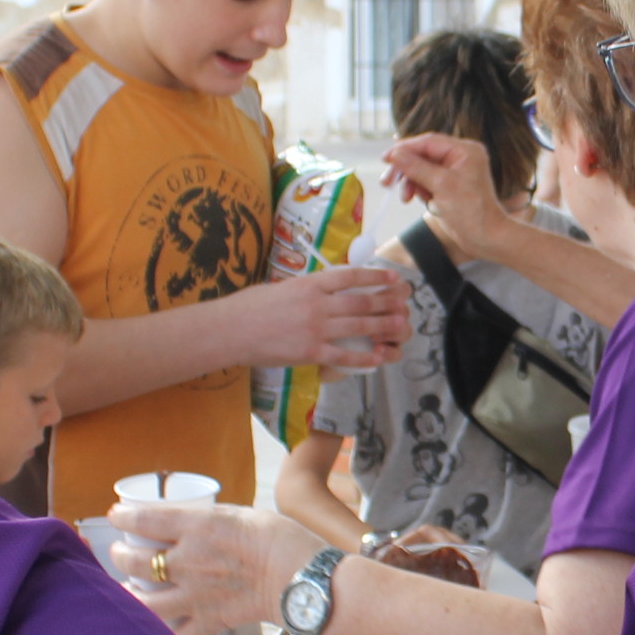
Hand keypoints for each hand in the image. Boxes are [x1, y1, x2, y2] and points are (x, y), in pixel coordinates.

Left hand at [108, 500, 316, 634]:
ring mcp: (196, 595)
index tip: (115, 515)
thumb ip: (208, 522)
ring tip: (127, 590)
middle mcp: (188, 561)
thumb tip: (192, 526)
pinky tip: (156, 626)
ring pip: (144, 601)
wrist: (302, 576)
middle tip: (120, 552)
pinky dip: (163, 632)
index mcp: (196, 527)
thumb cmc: (278, 538)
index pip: (143, 519)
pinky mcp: (209, 621)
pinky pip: (176, 634)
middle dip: (120, 555)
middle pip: (134, 561)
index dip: (122, 517)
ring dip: (129, 594)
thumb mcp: (239, 514)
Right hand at [243, 265, 410, 370]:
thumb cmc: (249, 306)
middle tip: (405, 303)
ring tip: (401, 326)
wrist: (229, 330)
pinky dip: (364, 357)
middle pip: (361, 302)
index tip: (392, 278)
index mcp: (309, 283)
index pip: (350, 277)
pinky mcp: (310, 352)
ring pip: (358, 327)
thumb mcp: (281, 287)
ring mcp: (315, 329)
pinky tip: (379, 357)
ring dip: (384, 326)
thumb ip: (307, 289)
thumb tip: (326, 288)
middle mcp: (317, 304)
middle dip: (387, 302)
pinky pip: (343, 355)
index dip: (375, 277)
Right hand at [382, 134, 516, 262]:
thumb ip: (416, 167)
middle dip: (405, 169)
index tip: (385, 158)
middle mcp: (460, 157)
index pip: (428, 142)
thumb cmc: (471, 211)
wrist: (485, 238)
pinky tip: (420, 200)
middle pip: (422, 155)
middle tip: (386, 182)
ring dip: (411, 182)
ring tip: (406, 198)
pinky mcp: (448, 187)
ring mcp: (454, 172)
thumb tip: (394, 153)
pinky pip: (426, 181)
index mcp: (464, 150)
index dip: (404, 148)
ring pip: (421, 169)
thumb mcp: (441, 185)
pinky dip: (419, 190)